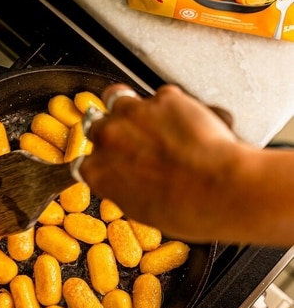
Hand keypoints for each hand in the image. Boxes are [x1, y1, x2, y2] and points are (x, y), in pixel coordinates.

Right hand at [80, 84, 240, 241]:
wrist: (219, 191)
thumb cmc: (187, 209)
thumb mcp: (142, 210)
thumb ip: (126, 188)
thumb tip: (132, 182)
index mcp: (98, 171)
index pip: (87, 160)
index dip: (102, 158)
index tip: (114, 161)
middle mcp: (108, 138)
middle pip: (97, 124)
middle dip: (114, 130)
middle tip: (136, 141)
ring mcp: (134, 113)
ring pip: (121, 99)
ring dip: (134, 109)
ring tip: (156, 122)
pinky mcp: (164, 98)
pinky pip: (163, 97)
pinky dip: (174, 107)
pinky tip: (188, 125)